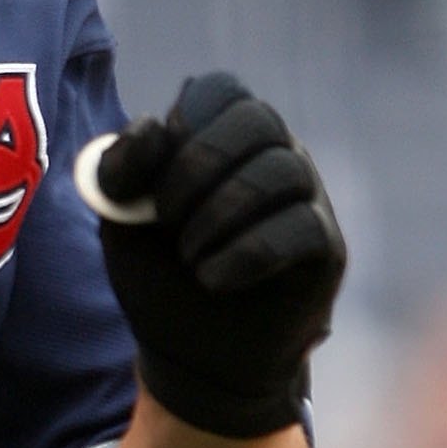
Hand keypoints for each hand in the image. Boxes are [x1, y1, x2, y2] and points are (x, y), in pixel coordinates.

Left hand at [84, 73, 344, 438]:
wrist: (192, 356)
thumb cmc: (160, 276)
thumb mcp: (120, 220)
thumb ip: (121, 168)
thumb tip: (154, 125)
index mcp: (224, 138)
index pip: (218, 90)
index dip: (178, 129)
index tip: (148, 183)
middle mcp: (275, 156)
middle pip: (257, 118)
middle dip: (197, 166)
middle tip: (166, 218)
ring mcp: (307, 199)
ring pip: (281, 169)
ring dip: (217, 215)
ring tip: (190, 257)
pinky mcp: (326, 249)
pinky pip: (300, 226)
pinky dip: (244, 253)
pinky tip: (213, 279)